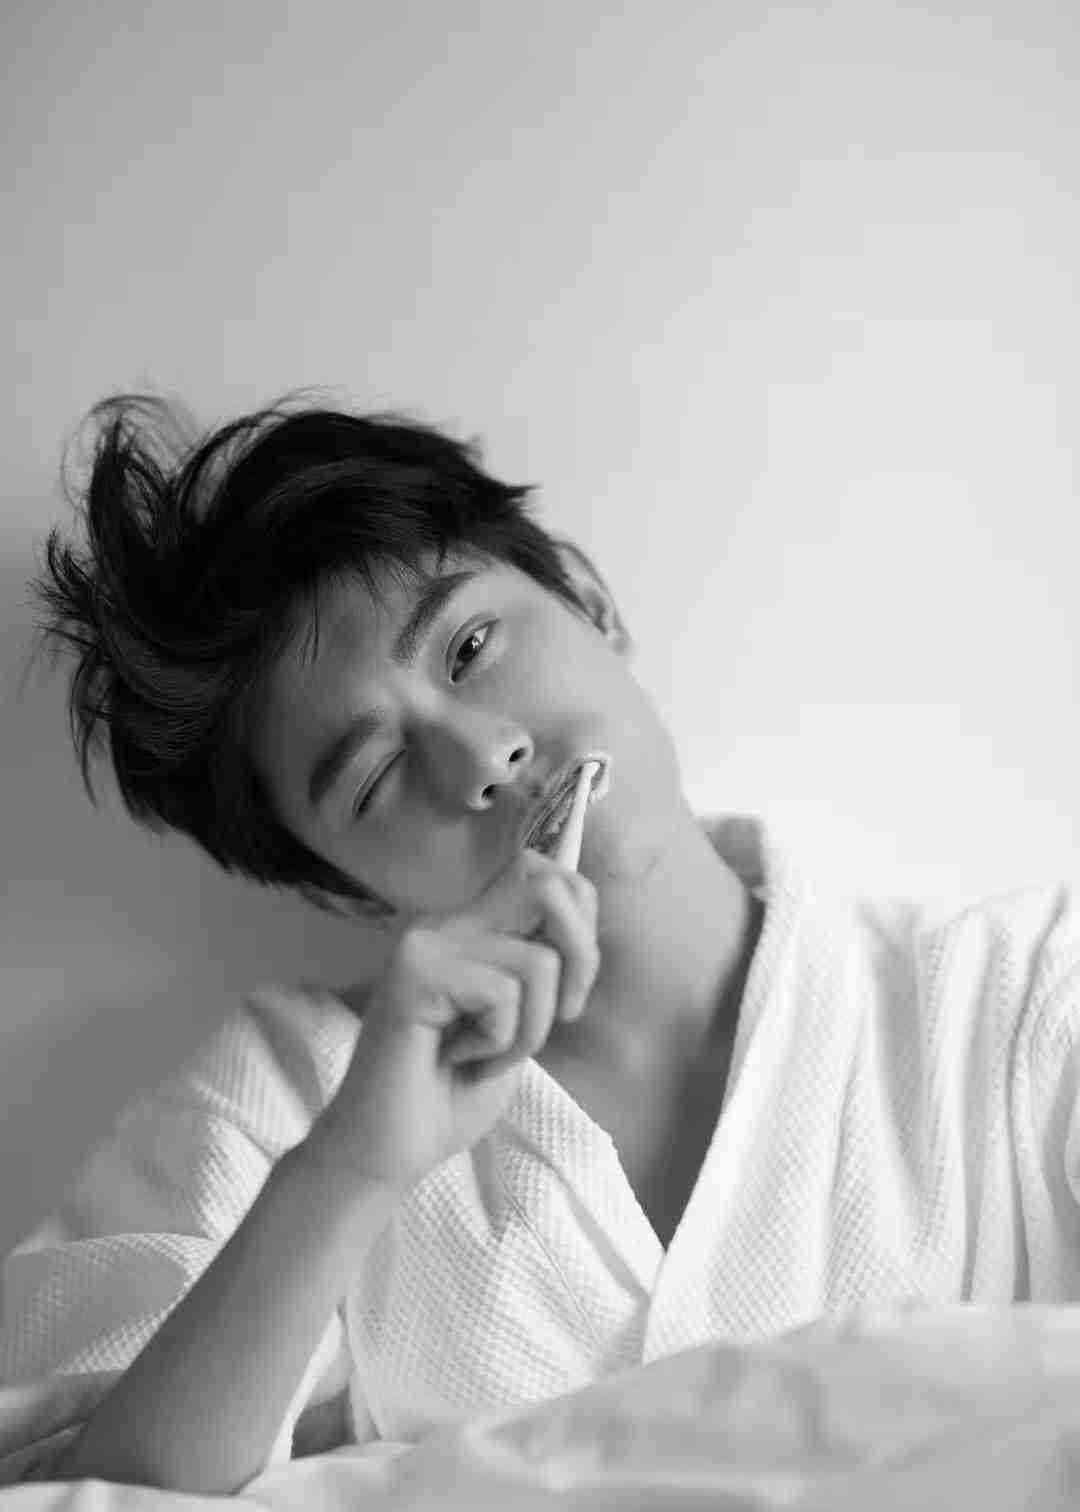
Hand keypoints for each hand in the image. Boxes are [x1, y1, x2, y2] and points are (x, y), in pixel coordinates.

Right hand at [308, 848, 598, 1194]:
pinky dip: (499, 1043)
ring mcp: (426, 944)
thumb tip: (585, 929)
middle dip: (581, 956)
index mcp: (470, 929)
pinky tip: (458, 1060)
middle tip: (558, 1016)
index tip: (568, 993)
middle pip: (547, 884)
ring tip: (483, 1055)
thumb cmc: (451, 1094)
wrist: (385, 1152)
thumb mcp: (518, 1022)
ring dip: (530, 1030)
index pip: (546, 874)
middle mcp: (446, 923)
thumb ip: (542, 970)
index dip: (581, 925)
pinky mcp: (413, 973)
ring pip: (538, 962)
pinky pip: (502, 994)